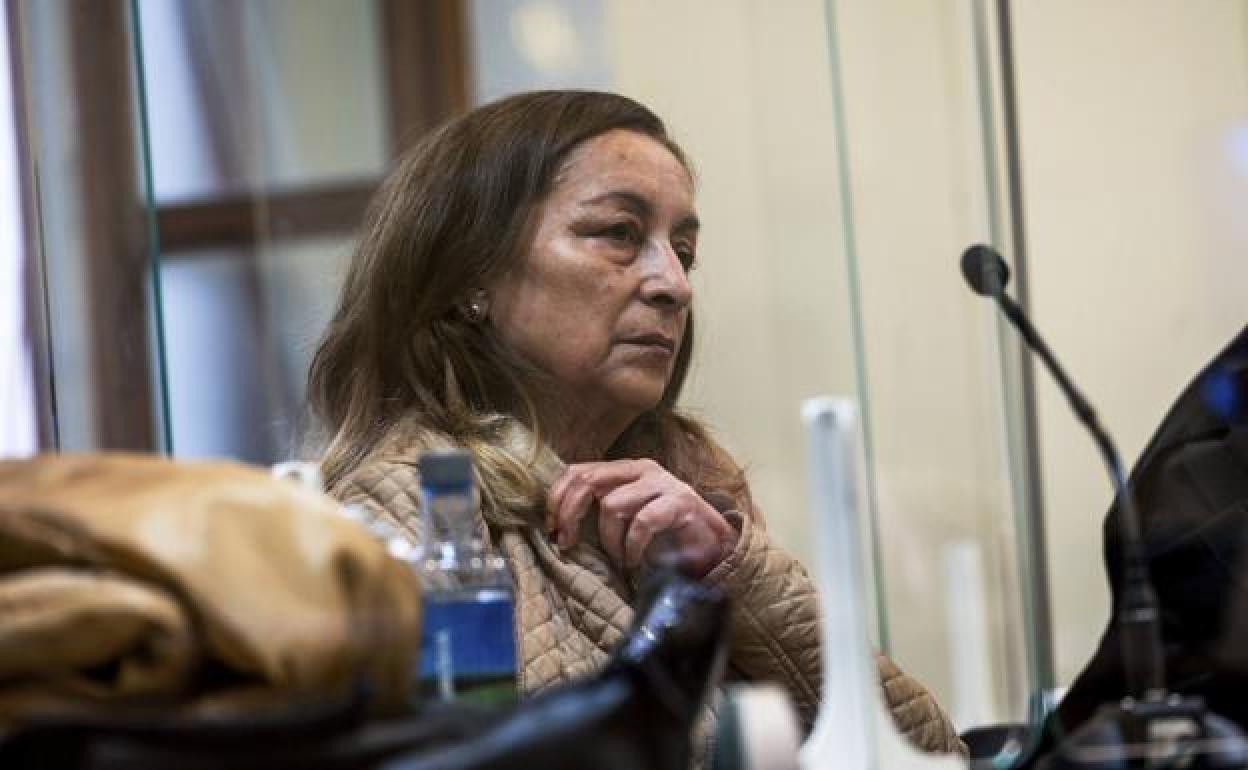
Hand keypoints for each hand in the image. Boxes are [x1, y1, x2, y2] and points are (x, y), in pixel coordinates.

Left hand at [545, 459, 738, 577]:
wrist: (712, 546)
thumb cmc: (663, 535)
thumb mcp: (625, 517)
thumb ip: (598, 508)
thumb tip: (556, 524)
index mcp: (624, 470)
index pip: (578, 470)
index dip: (557, 498)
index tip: (551, 528)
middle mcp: (642, 470)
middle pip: (588, 480)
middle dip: (570, 513)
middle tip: (568, 542)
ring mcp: (663, 484)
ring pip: (613, 505)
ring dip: (609, 540)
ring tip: (619, 558)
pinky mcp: (680, 503)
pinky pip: (642, 523)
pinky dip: (632, 547)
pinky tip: (635, 561)